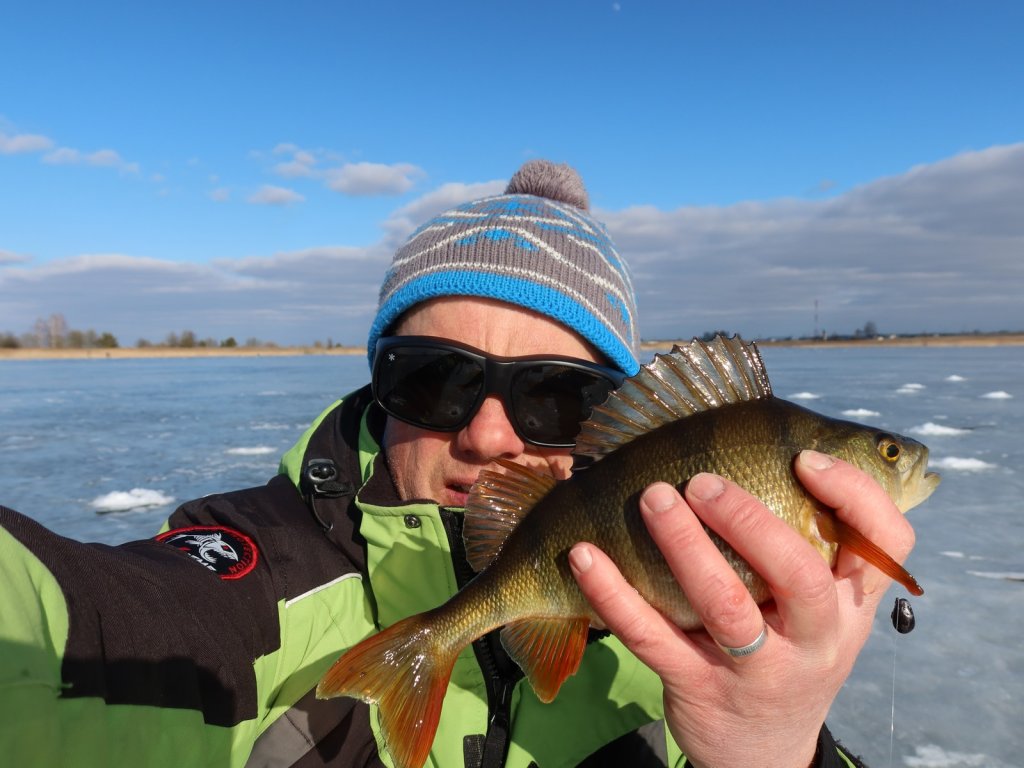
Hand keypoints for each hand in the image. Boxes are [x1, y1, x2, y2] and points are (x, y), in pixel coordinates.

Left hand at [568, 449, 916, 767]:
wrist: (763, 755)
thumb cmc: (791, 652)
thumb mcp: (825, 609)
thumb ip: (817, 543)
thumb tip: (782, 439)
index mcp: (850, 604)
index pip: (885, 543)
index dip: (853, 494)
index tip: (806, 457)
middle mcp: (816, 638)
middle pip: (798, 574)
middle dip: (750, 518)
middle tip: (703, 478)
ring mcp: (757, 671)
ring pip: (725, 604)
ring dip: (684, 545)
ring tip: (652, 496)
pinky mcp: (699, 688)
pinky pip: (651, 638)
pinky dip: (614, 593)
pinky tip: (584, 554)